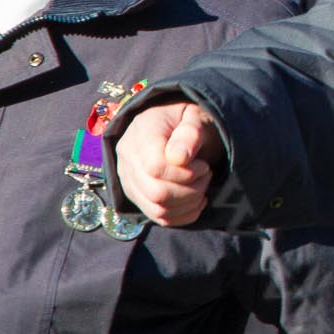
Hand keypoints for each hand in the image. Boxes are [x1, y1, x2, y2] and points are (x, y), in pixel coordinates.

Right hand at [114, 102, 224, 226]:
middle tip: (206, 175)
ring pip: (158, 209)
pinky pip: (159, 217)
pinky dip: (184, 215)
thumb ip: (189, 132)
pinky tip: (197, 200)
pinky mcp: (137, 195)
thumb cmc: (187, 120)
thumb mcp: (194, 116)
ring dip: (189, 203)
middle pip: (156, 193)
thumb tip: (179, 158)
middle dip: (191, 190)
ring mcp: (129, 180)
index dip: (186, 173)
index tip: (203, 164)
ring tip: (202, 185)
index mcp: (141, 133)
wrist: (173, 125)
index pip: (156, 167)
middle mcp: (127, 159)